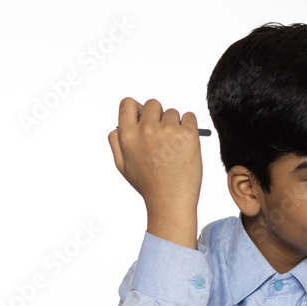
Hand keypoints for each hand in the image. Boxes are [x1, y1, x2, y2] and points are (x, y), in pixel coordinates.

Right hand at [107, 97, 202, 248]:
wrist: (171, 202)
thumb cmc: (148, 185)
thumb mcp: (122, 165)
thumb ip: (116, 142)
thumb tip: (118, 125)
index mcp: (127, 135)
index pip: (128, 103)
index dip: (138, 110)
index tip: (144, 120)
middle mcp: (146, 129)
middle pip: (153, 104)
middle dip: (158, 117)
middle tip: (162, 137)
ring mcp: (168, 131)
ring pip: (173, 113)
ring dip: (175, 125)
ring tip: (174, 148)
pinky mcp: (188, 135)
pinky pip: (190, 117)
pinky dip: (189, 126)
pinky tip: (185, 144)